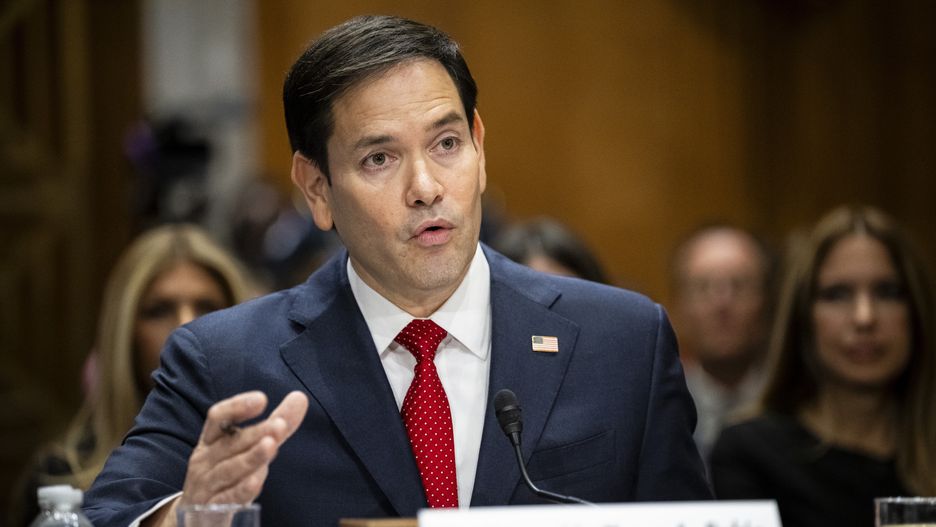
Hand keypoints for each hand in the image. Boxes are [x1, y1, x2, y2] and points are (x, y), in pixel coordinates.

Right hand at [180, 390, 308, 504]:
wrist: (200, 516)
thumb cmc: (226, 473)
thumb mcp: (246, 448)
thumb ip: (274, 424)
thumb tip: (300, 397)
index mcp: (210, 440)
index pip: (218, 417)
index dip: (237, 407)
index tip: (262, 399)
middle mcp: (205, 460)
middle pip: (230, 443)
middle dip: (256, 433)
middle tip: (280, 424)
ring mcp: (207, 485)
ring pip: (229, 469)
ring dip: (251, 457)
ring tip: (271, 445)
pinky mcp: (212, 509)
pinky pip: (228, 497)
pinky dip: (242, 489)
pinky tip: (258, 480)